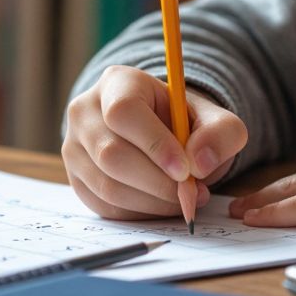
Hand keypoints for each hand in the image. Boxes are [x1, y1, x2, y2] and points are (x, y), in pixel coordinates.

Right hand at [63, 65, 247, 219]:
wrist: (160, 134)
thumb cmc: (184, 123)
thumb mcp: (214, 120)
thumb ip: (220, 133)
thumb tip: (200, 163)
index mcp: (117, 83)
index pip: (123, 112)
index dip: (154, 144)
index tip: (186, 170)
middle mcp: (85, 111)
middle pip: (112, 154)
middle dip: (158, 183)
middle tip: (192, 193)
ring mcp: (75, 147)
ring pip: (108, 186)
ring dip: (152, 202)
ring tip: (183, 198)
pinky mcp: (76, 179)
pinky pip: (105, 207)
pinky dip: (139, 213)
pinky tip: (162, 203)